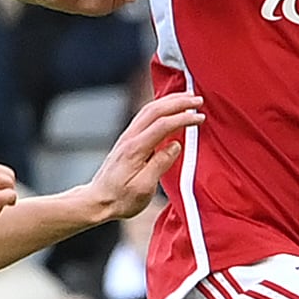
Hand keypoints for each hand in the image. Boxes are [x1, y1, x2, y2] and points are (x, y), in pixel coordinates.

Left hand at [84, 92, 203, 218]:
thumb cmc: (120, 199)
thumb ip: (160, 165)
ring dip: (169, 101)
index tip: (200, 118)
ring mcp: (127, 137)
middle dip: (179, 102)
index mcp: (135, 149)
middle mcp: (130, 138)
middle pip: (155, 110)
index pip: (163, 124)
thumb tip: (176, 145)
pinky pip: (145, 116)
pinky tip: (168, 107)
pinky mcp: (127, 140)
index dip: (183, 118)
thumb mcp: (143, 189)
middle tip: (198, 100)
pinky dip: (160, 107)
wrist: (97, 200)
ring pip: (149, 109)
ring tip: (187, 97)